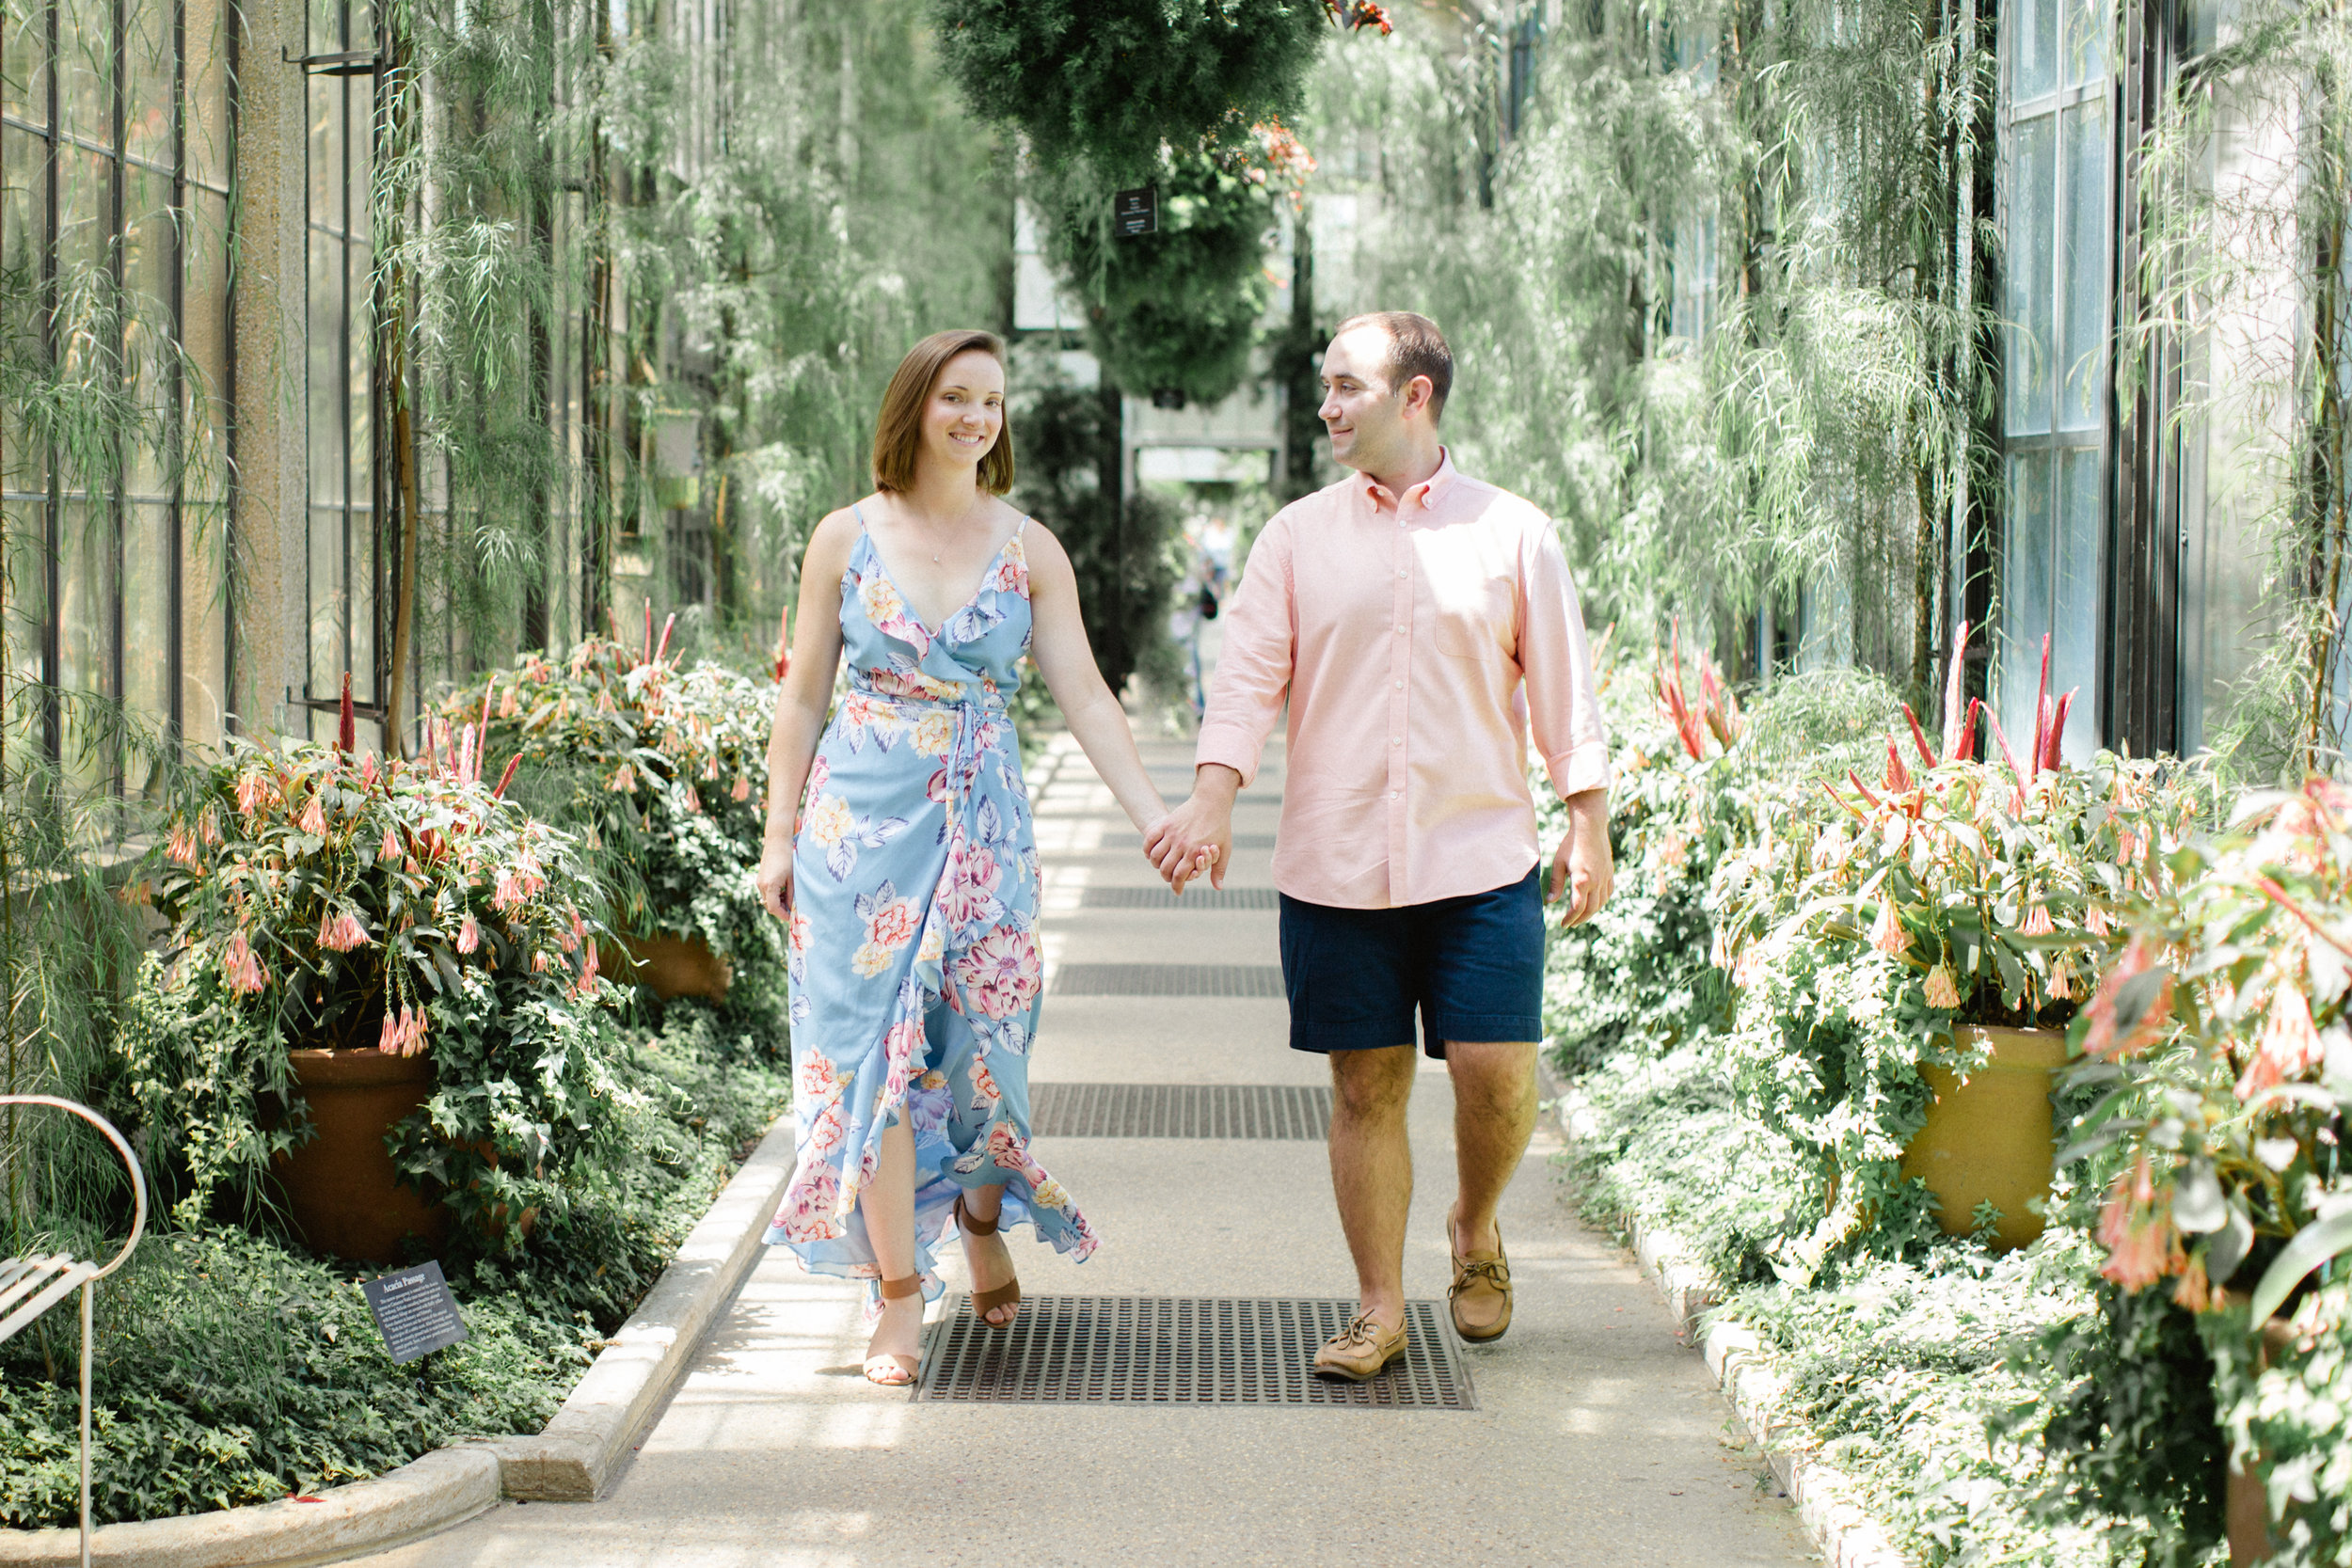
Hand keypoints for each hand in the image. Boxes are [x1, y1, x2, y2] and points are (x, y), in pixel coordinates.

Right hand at [755, 841, 793, 921]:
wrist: (777, 841)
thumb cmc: (788, 858)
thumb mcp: (793, 879)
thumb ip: (792, 895)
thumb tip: (793, 909)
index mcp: (769, 885)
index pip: (774, 908)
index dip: (783, 915)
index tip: (793, 918)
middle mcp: (761, 885)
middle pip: (770, 906)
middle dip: (781, 910)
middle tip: (794, 911)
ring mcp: (759, 882)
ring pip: (768, 900)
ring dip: (779, 903)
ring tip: (791, 901)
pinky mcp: (760, 878)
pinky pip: (767, 892)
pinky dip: (775, 896)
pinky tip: (785, 892)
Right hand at [1145, 784, 1234, 893]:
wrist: (1211, 802)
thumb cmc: (1220, 827)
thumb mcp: (1225, 849)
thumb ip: (1219, 869)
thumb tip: (1218, 887)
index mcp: (1195, 852)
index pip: (1180, 876)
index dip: (1177, 886)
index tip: (1177, 891)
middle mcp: (1181, 844)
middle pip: (1165, 869)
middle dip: (1166, 878)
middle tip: (1170, 879)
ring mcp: (1172, 833)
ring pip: (1155, 856)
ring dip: (1156, 865)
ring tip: (1161, 866)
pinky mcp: (1166, 824)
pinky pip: (1150, 840)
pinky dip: (1147, 850)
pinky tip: (1151, 854)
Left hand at [1547, 789, 1612, 926]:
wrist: (1590, 828)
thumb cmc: (1571, 845)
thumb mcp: (1558, 863)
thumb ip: (1556, 884)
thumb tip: (1549, 902)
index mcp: (1582, 881)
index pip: (1577, 908)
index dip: (1570, 919)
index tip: (1563, 924)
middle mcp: (1596, 882)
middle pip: (1590, 909)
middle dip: (1580, 919)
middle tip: (1571, 924)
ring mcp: (1605, 878)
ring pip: (1601, 903)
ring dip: (1591, 912)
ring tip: (1581, 915)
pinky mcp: (1610, 873)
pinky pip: (1608, 893)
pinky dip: (1602, 901)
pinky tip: (1595, 902)